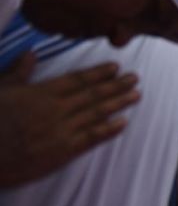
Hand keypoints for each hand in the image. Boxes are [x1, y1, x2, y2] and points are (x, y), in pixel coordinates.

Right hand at [0, 53, 139, 186]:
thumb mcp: (0, 90)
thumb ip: (19, 72)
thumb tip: (31, 53)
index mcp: (42, 93)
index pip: (78, 79)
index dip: (99, 73)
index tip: (116, 67)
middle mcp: (56, 109)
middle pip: (93, 94)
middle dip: (116, 86)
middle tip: (135, 78)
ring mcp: (61, 131)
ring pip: (97, 114)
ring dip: (119, 104)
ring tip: (136, 95)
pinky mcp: (61, 152)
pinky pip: (91, 138)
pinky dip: (108, 130)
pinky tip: (123, 123)